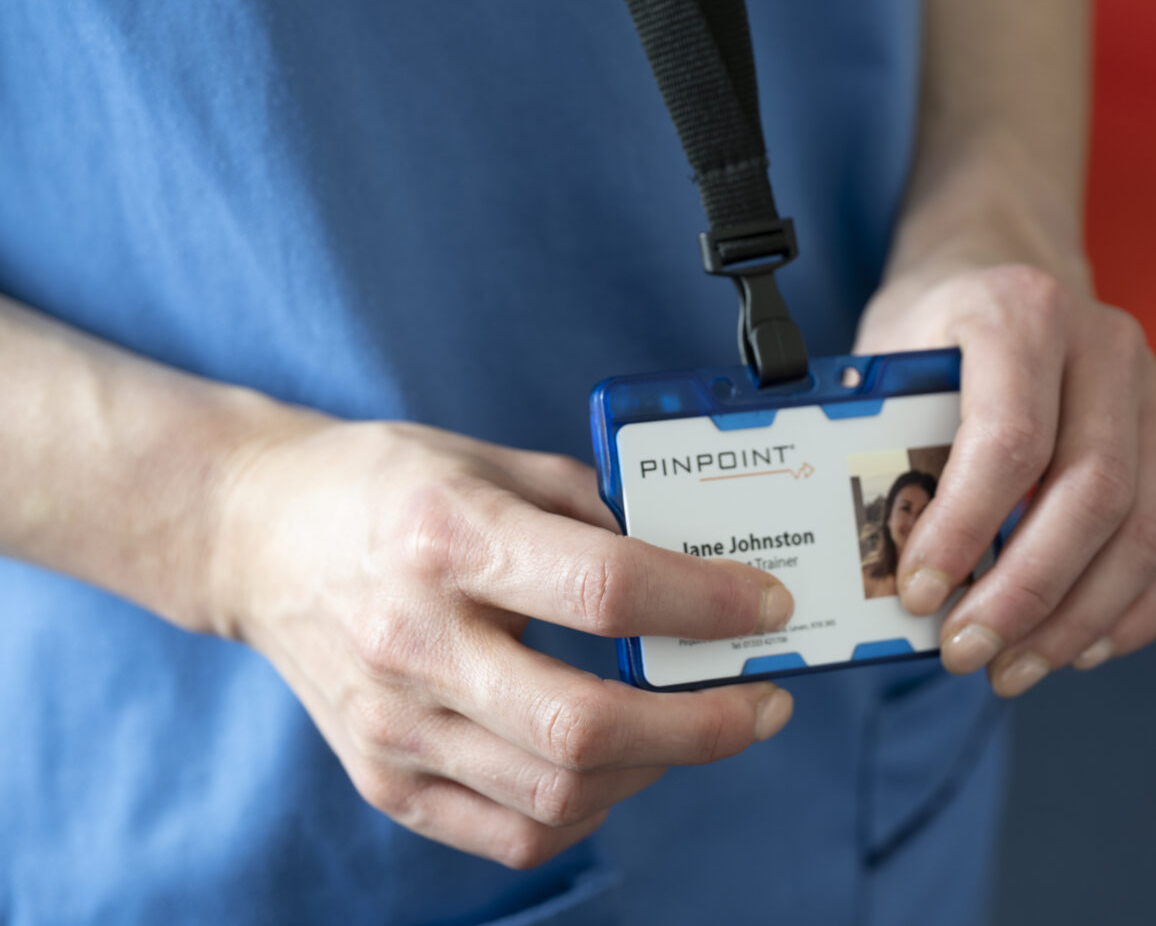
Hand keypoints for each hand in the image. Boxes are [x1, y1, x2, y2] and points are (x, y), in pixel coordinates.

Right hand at [208, 418, 794, 867]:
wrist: (257, 537)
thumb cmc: (384, 487)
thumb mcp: (492, 459)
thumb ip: (595, 510)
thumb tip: (697, 566)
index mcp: (446, 538)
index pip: (605, 591)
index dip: (705, 605)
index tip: (765, 606)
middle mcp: (414, 642)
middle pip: (585, 723)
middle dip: (705, 724)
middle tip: (762, 700)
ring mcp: (393, 726)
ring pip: (559, 791)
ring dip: (660, 766)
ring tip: (699, 725)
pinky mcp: (383, 778)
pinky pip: (513, 831)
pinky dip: (590, 805)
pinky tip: (622, 763)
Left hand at [856, 197, 1155, 697]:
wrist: (1005, 266)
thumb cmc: (935, 326)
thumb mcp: (889, 356)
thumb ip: (883, 440)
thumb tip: (867, 567)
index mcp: (1023, 311)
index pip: (1010, 437)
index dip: (966, 528)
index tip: (918, 593)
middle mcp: (1108, 347)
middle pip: (1092, 493)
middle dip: (1026, 593)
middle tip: (965, 653)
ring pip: (1144, 530)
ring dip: (1078, 619)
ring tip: (1012, 669)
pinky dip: (1131, 610)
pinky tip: (1079, 649)